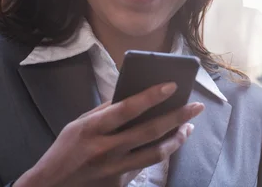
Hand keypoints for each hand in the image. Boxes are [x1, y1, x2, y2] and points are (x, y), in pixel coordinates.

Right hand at [14, 82, 203, 186]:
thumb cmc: (65, 151)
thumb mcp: (78, 124)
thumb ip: (105, 111)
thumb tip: (134, 94)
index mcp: (92, 129)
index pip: (126, 109)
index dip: (151, 97)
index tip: (172, 85)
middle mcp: (105, 149)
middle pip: (149, 131)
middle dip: (178, 117)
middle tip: (197, 106)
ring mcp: (114, 169)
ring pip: (155, 153)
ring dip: (177, 139)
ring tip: (189, 127)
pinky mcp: (119, 183)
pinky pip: (146, 165)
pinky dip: (161, 152)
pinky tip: (170, 142)